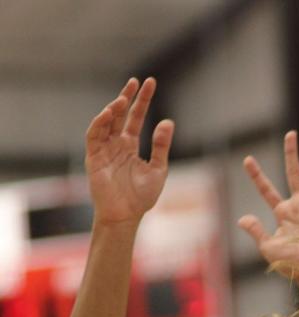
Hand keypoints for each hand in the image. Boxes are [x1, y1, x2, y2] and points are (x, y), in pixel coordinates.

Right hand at [85, 78, 173, 225]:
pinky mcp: (93, 157)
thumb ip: (161, 146)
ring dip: (114, 109)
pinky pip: (94, 135)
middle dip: (128, 97)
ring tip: (124, 98)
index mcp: (131, 146)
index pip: (136, 118)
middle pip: (121, 115)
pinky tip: (110, 113)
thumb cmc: (142, 196)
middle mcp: (116, 144)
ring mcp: (104, 149)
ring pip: (106, 122)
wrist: (126, 214)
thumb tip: (168, 121)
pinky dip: (100, 123)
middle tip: (136, 82)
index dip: (142, 101)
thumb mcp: (158, 168)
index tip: (150, 83)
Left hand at [239, 131, 298, 277]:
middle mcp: (298, 205)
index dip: (257, 175)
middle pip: (293, 173)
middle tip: (291, 134)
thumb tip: (242, 217)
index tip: (248, 159)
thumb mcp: (268, 248)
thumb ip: (256, 231)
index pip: (267, 189)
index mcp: (282, 213)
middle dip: (290, 154)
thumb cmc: (292, 264)